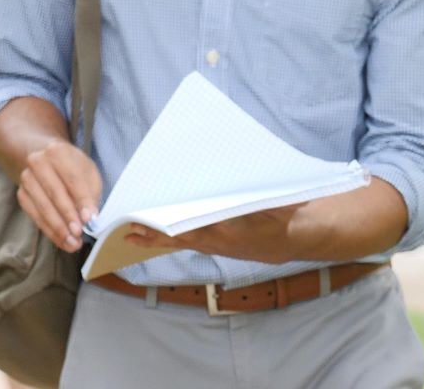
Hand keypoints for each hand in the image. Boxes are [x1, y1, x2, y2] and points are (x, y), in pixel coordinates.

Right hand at [16, 140, 101, 253]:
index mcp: (57, 151)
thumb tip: (89, 218)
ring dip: (59, 227)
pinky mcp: (22, 194)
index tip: (89, 218)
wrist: (47, 161)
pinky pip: (35, 216)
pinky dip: (50, 231)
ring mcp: (27, 178)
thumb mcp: (87, 173)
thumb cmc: (72, 169)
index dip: (82, 199)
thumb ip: (90, 193)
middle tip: (79, 233)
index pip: (72, 177)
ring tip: (73, 243)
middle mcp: (37, 161)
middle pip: (54, 192)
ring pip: (43, 206)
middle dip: (68, 215)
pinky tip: (62, 241)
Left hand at [117, 203, 302, 263]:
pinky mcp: (211, 246)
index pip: (195, 227)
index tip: (150, 218)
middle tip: (128, 226)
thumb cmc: (286, 213)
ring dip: (153, 239)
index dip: (172, 224)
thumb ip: (268, 196)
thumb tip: (258, 176)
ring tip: (128, 235)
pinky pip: (182, 244)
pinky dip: (161, 242)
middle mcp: (218, 241)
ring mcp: (213, 246)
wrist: (295, 238)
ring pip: (177, 242)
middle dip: (154, 231)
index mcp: (231, 230)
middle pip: (179, 236)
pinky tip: (141, 240)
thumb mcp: (282, 202)